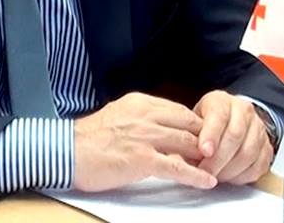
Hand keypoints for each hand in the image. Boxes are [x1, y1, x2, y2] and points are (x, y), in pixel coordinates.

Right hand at [72, 92, 216, 191]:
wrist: (66, 151)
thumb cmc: (88, 139)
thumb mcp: (118, 116)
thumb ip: (142, 120)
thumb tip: (165, 132)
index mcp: (138, 103)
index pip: (179, 110)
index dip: (196, 126)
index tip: (204, 138)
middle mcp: (144, 115)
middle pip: (189, 125)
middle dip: (206, 140)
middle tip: (217, 154)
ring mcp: (144, 136)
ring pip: (188, 143)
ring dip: (206, 158)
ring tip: (217, 168)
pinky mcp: (142, 159)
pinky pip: (177, 166)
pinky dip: (196, 175)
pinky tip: (207, 181)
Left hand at [193, 90, 273, 184]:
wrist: (229, 119)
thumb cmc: (206, 121)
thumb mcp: (192, 119)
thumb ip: (187, 133)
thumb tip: (176, 153)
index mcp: (222, 101)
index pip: (219, 116)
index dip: (211, 135)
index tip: (203, 151)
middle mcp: (244, 112)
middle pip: (235, 136)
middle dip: (218, 158)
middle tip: (204, 171)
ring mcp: (258, 130)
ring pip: (248, 153)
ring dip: (229, 169)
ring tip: (213, 177)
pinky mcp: (267, 148)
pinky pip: (258, 166)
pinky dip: (242, 175)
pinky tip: (228, 177)